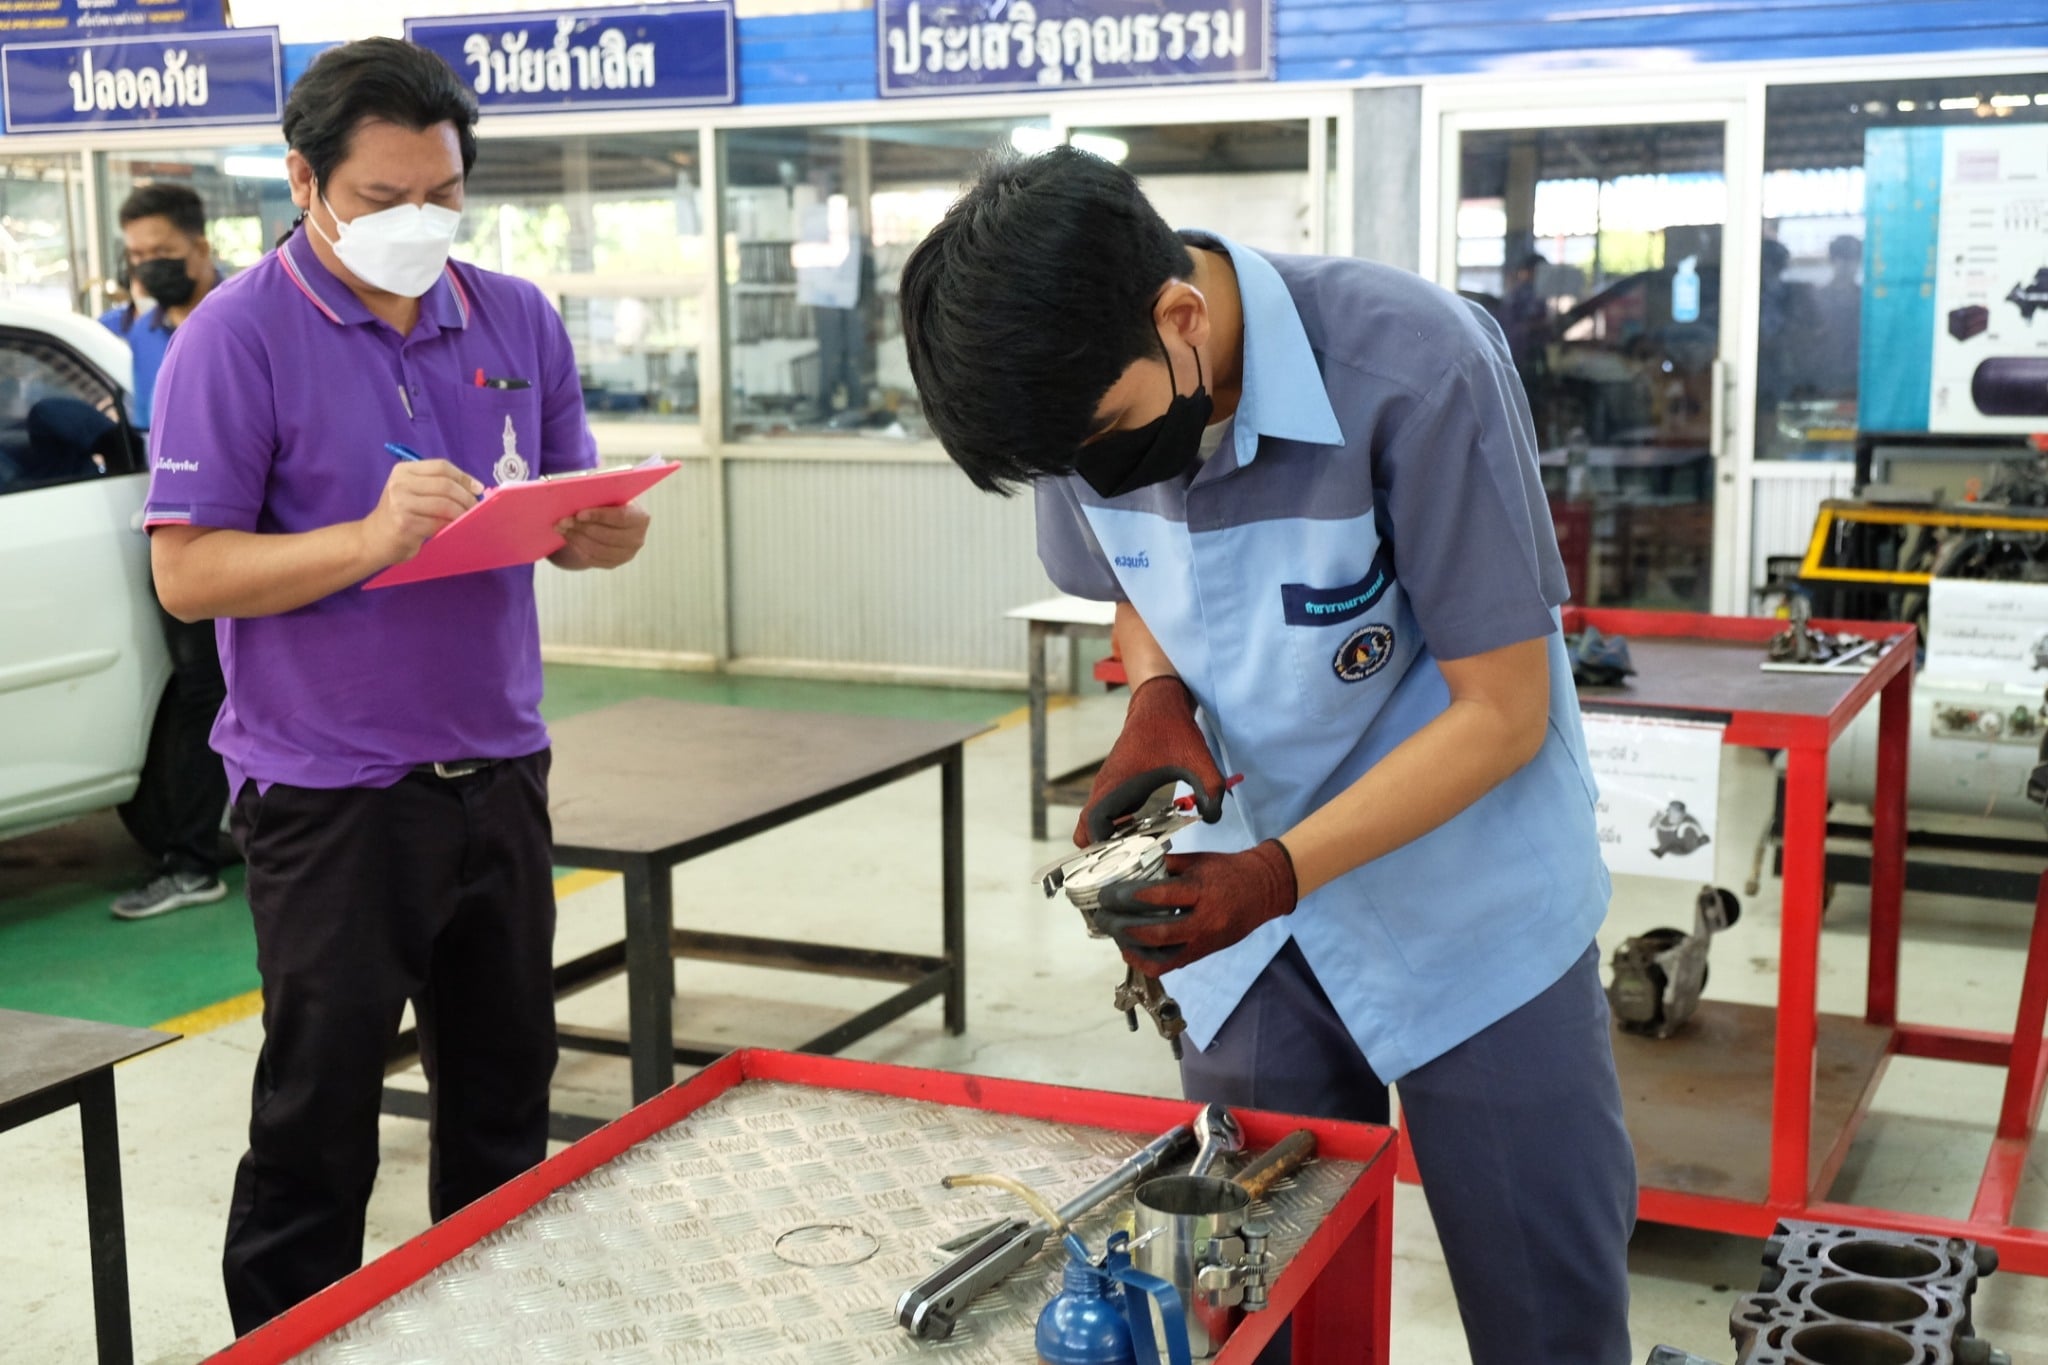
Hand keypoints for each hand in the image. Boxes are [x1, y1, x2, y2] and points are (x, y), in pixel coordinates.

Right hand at [358, 459, 479, 567]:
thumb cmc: (400, 514)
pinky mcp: (405, 524)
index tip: (477, 488)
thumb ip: (437, 485)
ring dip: (462, 512)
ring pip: (444, 505)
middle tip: (476, 507)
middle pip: (445, 485)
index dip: (463, 477)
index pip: (441, 467)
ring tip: (468, 518)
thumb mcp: (412, 491)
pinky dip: (451, 525)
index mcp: (403, 471)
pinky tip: (455, 527)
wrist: (374, 539)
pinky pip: (438, 523)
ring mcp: (401, 504)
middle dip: (466, 497)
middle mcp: (400, 484)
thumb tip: (475, 488)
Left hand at [553, 502, 649, 569]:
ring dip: (576, 538)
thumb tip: (577, 496)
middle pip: (607, 536)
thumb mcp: (610, 497)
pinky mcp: (613, 564)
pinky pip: (593, 559)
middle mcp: (637, 538)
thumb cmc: (611, 504)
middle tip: (563, 521)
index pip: (621, 518)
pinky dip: (578, 548)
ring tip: (562, 528)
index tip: (579, 513)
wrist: (613, 522)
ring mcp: (626, 554)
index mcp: (640, 517)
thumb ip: (600, 496)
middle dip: (582, 528)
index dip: (599, 516)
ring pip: (598, 549)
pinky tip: (568, 537)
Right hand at [1077, 676, 1226, 846]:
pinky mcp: (1115, 788)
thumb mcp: (1199, 760)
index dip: (1103, 849)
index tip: (1127, 861)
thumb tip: (1211, 819)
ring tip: (1139, 854)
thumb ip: (1210, 791)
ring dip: (1109, 843)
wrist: (1159, 703)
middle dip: (1100, 853)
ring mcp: (1107, 789)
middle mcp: (1105, 789)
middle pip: (1084, 833)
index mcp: (1117, 785)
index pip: (1091, 828)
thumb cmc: (1174, 730)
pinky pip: (1105, 817)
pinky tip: (1144, 836)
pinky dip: (1116, 831)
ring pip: (1092, 826)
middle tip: (1130, 864)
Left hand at [1094, 841, 1297, 976]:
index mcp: (1201, 891)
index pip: (1157, 897)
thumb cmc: (1227, 870)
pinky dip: (1146, 960)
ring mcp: (1204, 942)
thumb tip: (1128, 870)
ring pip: (1160, 956)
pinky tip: (1130, 950)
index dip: (1126, 897)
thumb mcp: (1196, 861)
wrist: (1263, 889)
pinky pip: (1170, 965)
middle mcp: (1204, 920)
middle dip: (1121, 926)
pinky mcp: (1203, 952)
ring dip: (1130, 947)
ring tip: (1113, 933)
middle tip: (1102, 916)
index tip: (1106, 894)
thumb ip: (1163, 866)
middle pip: (1154, 932)